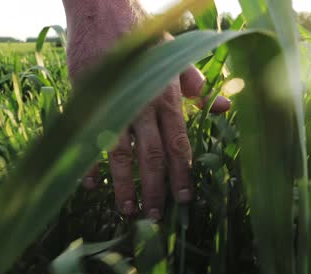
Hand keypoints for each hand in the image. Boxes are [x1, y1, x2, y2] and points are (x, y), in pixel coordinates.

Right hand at [62, 0, 229, 219]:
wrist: (101, 10)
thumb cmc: (141, 32)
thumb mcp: (175, 53)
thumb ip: (195, 84)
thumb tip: (223, 105)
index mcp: (164, 95)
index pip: (178, 144)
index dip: (182, 173)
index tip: (185, 198)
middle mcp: (140, 106)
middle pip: (151, 156)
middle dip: (156, 189)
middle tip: (158, 216)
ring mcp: (112, 106)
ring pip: (120, 155)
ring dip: (124, 186)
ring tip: (128, 211)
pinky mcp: (87, 104)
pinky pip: (88, 141)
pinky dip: (89, 165)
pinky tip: (90, 186)